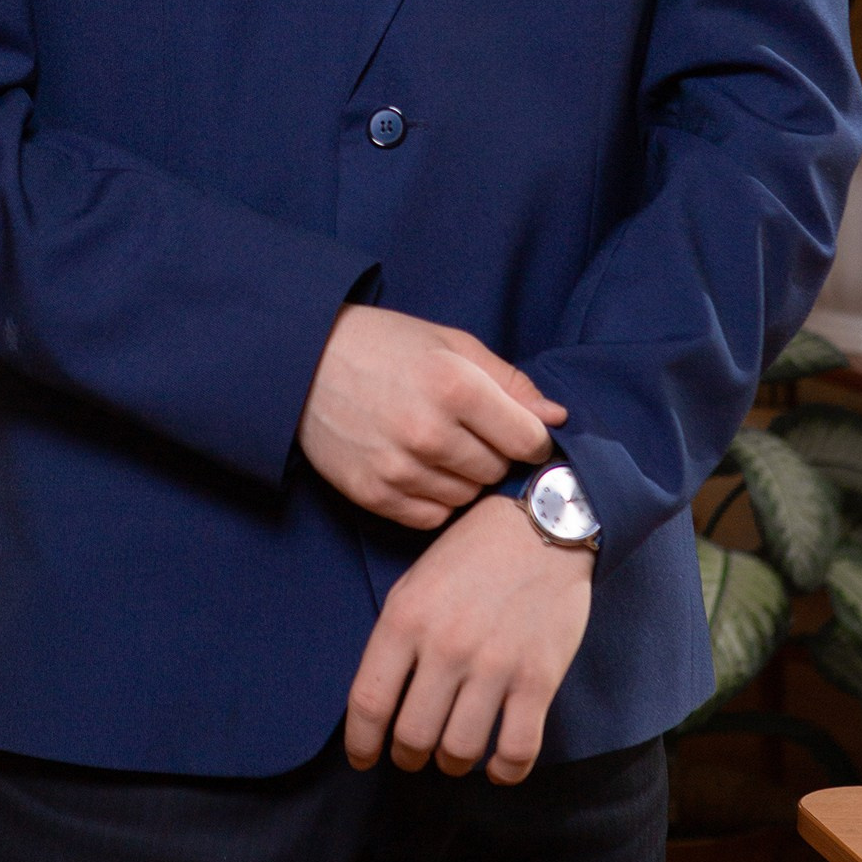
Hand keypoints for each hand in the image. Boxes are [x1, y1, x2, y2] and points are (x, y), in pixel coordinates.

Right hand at [298, 304, 563, 529]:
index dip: (530, 437)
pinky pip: (431, 517)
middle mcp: (428, 432)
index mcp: (454, 386)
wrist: (303, 361)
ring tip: (436, 445)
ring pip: (466, 497)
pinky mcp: (372, 494)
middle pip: (496, 471)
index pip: (528, 440)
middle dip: (492, 454)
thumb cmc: (385, 346)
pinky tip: (416, 466)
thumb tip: (558, 417)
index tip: (518, 430)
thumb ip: (509, 381)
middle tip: (467, 430)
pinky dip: (433, 498)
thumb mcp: (451, 344)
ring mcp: (398, 468)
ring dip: (461, 478)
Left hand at [345, 496, 593, 784]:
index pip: (369, 702)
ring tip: (452, 755)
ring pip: (460, 750)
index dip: (360, 742)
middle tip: (413, 754)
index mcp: (406, 619)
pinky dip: (504, 772)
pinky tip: (497, 767)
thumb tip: (381, 700)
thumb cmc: (473, 554)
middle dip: (408, 756)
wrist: (543, 526)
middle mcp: (446, 646)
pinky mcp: (538, 679)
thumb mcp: (415, 582)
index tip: (363, 757)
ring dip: (451, 763)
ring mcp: (494, 665)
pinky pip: (516, 751)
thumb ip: (396, 638)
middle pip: (412, 735)